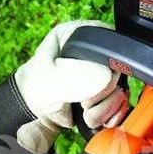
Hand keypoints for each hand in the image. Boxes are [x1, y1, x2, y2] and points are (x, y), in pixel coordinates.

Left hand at [14, 21, 128, 153]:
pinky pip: (120, 102)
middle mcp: (92, 51)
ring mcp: (99, 73)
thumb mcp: (49, 78)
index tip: (95, 82)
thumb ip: (74, 76)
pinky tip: (96, 118)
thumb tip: (104, 76)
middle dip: (104, 92)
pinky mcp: (103, 92)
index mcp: (78, 34)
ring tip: (86, 113)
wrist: (31, 114)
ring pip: (121, 88)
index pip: (110, 41)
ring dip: (107, 107)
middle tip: (84, 101)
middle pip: (118, 69)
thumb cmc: (33, 88)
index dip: (108, 64)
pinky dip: (112, 114)